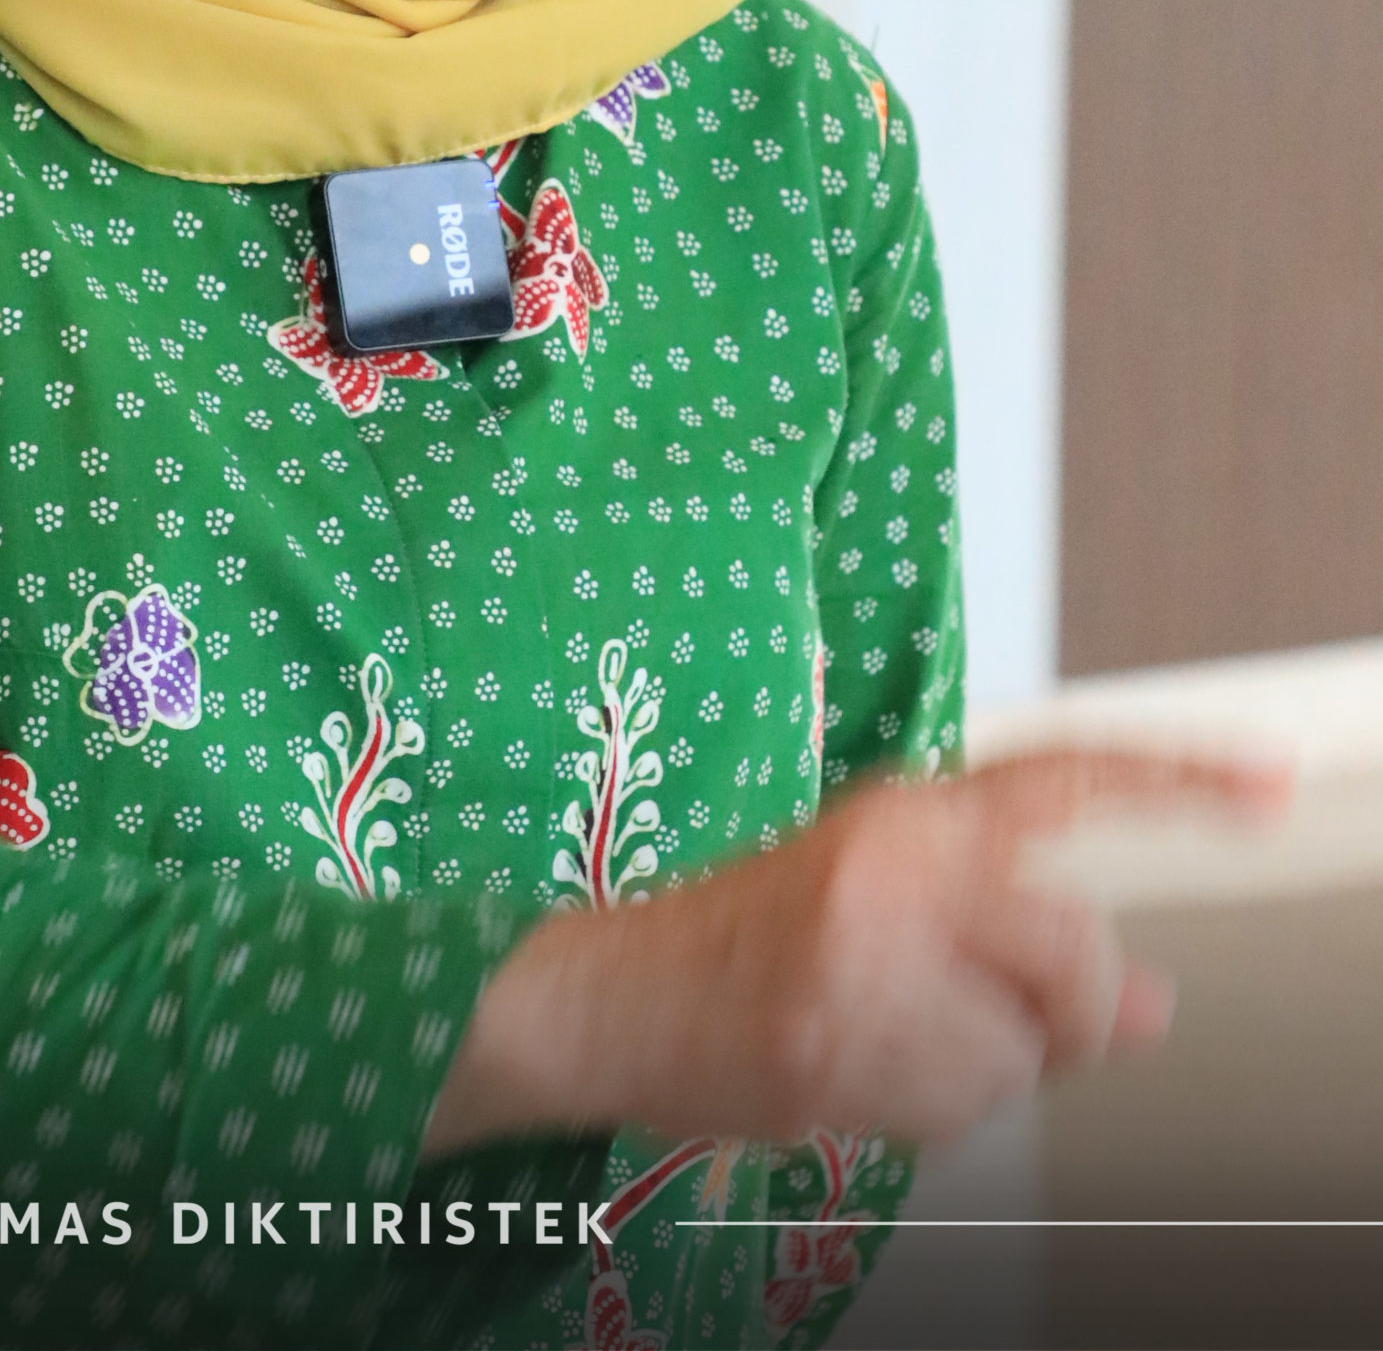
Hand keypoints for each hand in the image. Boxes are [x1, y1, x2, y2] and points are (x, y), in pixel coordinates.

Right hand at [422, 747, 1288, 1157]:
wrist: (615, 991)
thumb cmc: (752, 933)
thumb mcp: (886, 894)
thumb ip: (1018, 929)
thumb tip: (1154, 1002)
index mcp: (909, 808)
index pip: (1067, 780)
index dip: (1178, 784)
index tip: (1271, 786)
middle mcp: (896, 863)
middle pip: (1080, 956)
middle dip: (1069, 1011)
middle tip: (995, 1012)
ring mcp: (868, 954)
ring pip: (1027, 1052)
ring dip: (982, 1067)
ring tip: (888, 1033)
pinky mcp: (842, 1037)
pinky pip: (967, 1105)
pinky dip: (935, 1107)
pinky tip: (862, 1068)